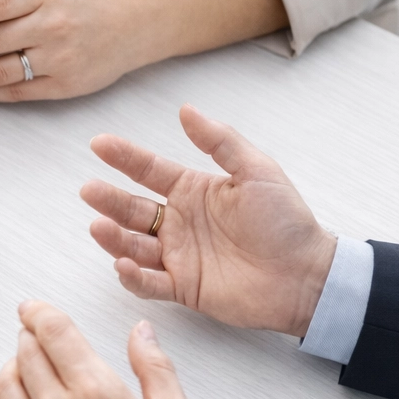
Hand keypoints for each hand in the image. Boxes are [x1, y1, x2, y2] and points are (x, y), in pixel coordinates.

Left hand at [0, 302, 209, 398]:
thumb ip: (155, 369)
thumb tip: (141, 332)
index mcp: (99, 394)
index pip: (53, 333)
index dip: (39, 312)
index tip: (33, 308)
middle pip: (24, 355)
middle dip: (30, 337)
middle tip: (38, 337)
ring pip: (4, 387)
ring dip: (13, 368)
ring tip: (28, 370)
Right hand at [81, 104, 336, 336]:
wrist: (308, 275)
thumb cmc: (287, 223)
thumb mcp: (257, 171)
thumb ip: (220, 141)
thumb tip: (186, 109)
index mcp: (193, 192)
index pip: (148, 171)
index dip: (124, 157)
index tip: (99, 143)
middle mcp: (178, 224)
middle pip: (132, 209)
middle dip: (108, 199)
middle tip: (89, 189)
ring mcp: (178, 257)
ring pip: (133, 246)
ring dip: (113, 237)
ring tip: (99, 226)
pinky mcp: (183, 288)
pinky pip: (149, 284)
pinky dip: (132, 277)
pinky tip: (122, 264)